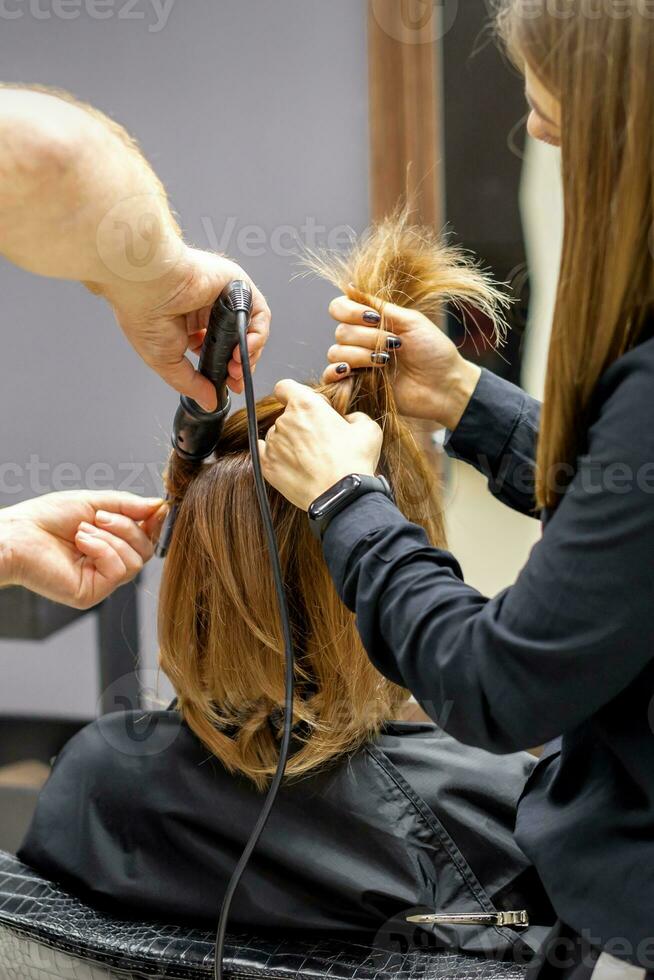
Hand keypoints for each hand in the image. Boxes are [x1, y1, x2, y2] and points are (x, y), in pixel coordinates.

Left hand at [0, 491, 165, 609]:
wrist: (18, 534)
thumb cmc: (46, 518)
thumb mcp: (95, 502)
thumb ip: (129, 505)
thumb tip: (160, 506)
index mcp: (110, 543)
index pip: (146, 537)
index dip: (155, 523)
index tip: (157, 509)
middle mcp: (108, 563)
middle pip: (147, 549)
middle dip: (127, 527)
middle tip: (100, 517)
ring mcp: (101, 581)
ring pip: (136, 561)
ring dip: (110, 538)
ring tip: (82, 531)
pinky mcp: (92, 593)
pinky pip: (119, 570)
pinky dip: (103, 550)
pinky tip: (81, 543)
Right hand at [105, 246, 270, 411]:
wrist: (147, 285)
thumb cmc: (145, 315)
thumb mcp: (166, 362)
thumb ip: (191, 384)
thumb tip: (210, 403)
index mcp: (188, 324)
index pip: (217, 350)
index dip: (226, 370)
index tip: (230, 386)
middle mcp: (207, 309)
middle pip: (237, 342)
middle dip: (240, 365)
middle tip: (235, 380)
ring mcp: (223, 297)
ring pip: (250, 329)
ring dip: (249, 353)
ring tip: (237, 367)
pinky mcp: (237, 285)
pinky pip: (258, 312)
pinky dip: (257, 334)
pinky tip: (245, 349)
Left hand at [260, 380, 382, 510]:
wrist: (341, 497)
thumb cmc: (354, 463)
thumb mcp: (368, 429)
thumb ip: (353, 415)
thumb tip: (347, 420)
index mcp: (306, 405)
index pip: (285, 387)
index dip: (296, 394)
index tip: (306, 405)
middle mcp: (284, 421)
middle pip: (286, 414)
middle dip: (300, 423)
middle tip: (320, 439)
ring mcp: (273, 444)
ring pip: (277, 435)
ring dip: (289, 441)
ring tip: (310, 458)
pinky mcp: (267, 465)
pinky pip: (264, 452)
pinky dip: (275, 455)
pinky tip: (290, 462)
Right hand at [322, 295, 480, 430]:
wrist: (444, 385)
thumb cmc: (433, 351)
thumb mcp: (410, 321)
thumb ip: (379, 306)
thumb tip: (351, 286)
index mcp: (372, 321)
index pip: (340, 308)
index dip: (351, 311)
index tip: (375, 318)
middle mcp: (361, 339)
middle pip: (341, 331)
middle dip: (368, 337)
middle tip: (394, 345)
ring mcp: (358, 362)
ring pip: (336, 352)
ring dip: (361, 355)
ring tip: (386, 362)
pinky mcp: (356, 384)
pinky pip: (329, 376)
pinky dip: (335, 372)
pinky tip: (351, 372)